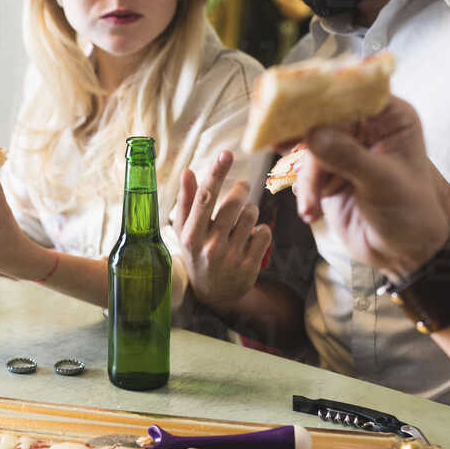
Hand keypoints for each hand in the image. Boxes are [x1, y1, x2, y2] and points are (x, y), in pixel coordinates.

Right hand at [172, 151, 271, 310]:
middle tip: (242, 187)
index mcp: (192, 236)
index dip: (217, 173)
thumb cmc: (197, 255)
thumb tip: (188, 172)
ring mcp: (231, 258)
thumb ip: (186, 202)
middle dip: (241, 189)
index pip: (205, 198)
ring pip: (251, 215)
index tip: (227, 153)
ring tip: (243, 219)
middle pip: (234, 204)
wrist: (214, 295)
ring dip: (250, 211)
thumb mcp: (185, 232)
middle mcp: (210, 247)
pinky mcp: (250, 266)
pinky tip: (251, 238)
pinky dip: (260, 230)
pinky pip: (264, 233)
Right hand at [294, 98, 449, 280]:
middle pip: (325, 116)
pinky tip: (311, 211)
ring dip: (308, 177)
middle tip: (277, 141)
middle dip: (304, 135)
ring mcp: (344, 151)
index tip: (297, 100)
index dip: (325, 94)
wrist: (402, 253)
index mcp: (389, 118)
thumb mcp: (382, 182)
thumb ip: (348, 157)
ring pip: (310, 147)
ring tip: (312, 205)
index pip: (354, 92)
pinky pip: (306, 172)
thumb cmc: (409, 213)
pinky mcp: (329, 174)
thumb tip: (313, 134)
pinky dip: (305, 191)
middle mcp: (365, 128)